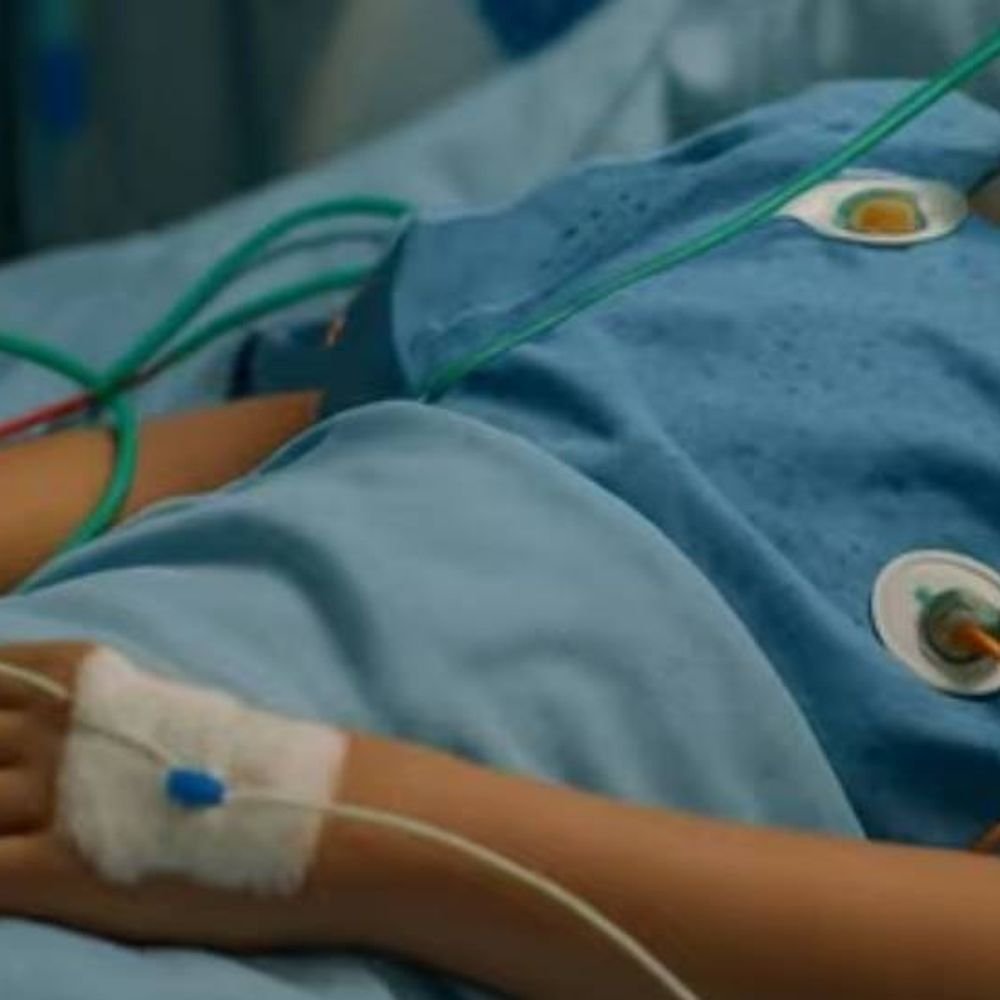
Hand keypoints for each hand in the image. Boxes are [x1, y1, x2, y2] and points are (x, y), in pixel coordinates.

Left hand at [0, 642, 332, 949]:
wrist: (303, 808)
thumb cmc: (250, 755)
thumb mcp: (164, 701)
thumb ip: (95, 701)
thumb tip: (43, 717)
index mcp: (79, 677)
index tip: (3, 734)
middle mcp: (52, 730)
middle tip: (15, 790)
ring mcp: (53, 801)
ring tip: (19, 827)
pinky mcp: (59, 875)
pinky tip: (16, 875)